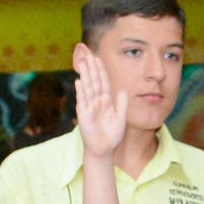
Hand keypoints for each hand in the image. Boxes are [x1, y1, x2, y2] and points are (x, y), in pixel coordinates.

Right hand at [70, 43, 129, 163]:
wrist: (104, 149)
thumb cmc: (112, 135)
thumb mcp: (121, 117)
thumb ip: (122, 104)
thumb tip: (123, 90)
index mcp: (106, 101)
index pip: (103, 82)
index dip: (101, 71)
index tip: (98, 59)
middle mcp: (96, 101)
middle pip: (94, 82)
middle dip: (92, 69)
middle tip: (89, 55)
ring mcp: (89, 107)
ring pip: (88, 88)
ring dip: (86, 76)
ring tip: (84, 63)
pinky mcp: (84, 115)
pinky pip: (83, 100)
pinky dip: (81, 91)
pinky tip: (79, 81)